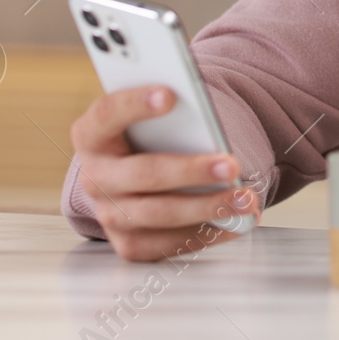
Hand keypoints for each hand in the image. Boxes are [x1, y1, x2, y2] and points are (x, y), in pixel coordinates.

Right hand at [70, 85, 260, 261]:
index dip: (135, 104)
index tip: (170, 95)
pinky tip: (235, 223)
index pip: (107, 114)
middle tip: (231, 165)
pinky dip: (206, 234)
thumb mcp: (156, 119)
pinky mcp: (128, 243)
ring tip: (245, 199)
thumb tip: (208, 123)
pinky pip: (166, 244)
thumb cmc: (155, 136)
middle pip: (142, 174)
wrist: (143, 175)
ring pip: (158, 214)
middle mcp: (95, 177)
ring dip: (207, 207)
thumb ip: (173, 114)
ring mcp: (108, 214)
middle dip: (190, 171)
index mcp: (93, 134)